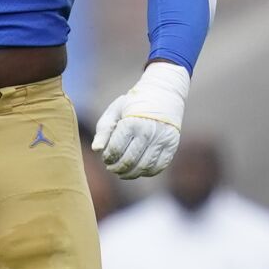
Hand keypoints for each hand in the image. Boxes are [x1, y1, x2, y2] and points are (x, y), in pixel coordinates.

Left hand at [92, 62, 188, 177]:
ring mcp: (161, 139)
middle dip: (116, 168)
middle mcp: (148, 132)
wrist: (163, 94)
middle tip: (112, 168)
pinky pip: (159, 166)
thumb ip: (103, 131)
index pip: (115, 150)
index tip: (106, 158)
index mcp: (131, 123)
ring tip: (122, 172)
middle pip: (129, 161)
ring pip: (144, 167)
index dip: (108, 158)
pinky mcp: (172, 145)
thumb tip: (96, 150)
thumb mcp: (114, 112)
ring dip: (130, 174)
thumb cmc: (133, 104)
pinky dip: (147, 173)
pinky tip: (139, 170)